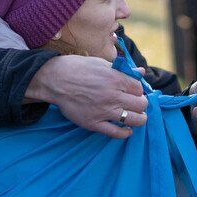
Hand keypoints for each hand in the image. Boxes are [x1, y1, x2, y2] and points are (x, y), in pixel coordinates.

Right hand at [25, 55, 147, 138]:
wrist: (55, 79)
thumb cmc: (78, 68)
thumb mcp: (102, 63)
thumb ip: (123, 70)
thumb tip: (141, 73)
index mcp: (115, 79)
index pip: (139, 89)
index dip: (138, 90)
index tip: (133, 91)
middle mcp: (112, 96)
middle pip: (141, 104)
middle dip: (141, 104)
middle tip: (136, 103)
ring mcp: (103, 111)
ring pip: (134, 120)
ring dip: (140, 119)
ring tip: (138, 117)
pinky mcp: (93, 123)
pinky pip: (116, 133)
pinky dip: (125, 133)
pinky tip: (127, 129)